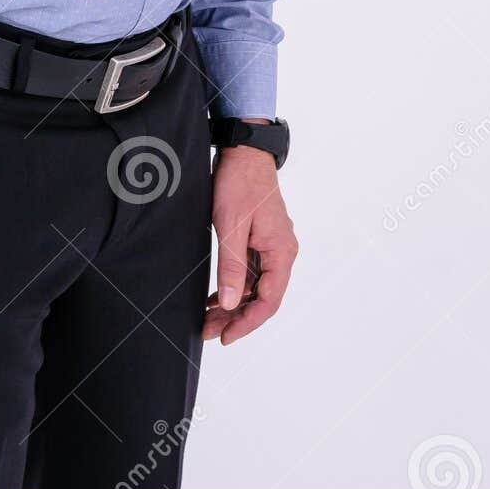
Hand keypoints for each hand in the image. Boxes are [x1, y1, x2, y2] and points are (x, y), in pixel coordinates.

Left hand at [203, 138, 297, 344]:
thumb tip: (231, 304)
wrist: (244, 151)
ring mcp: (271, 244)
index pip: (268, 301)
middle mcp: (281, 251)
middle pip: (262, 297)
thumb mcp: (230, 225)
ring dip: (233, 303)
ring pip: (254, 286)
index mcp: (281, 251)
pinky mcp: (260, 237)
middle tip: (209, 331)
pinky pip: (250, 271)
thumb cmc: (240, 182)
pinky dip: (234, 285)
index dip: (247, 323)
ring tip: (208, 318)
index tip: (225, 337)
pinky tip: (216, 296)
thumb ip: (232, 266)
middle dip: (236, 317)